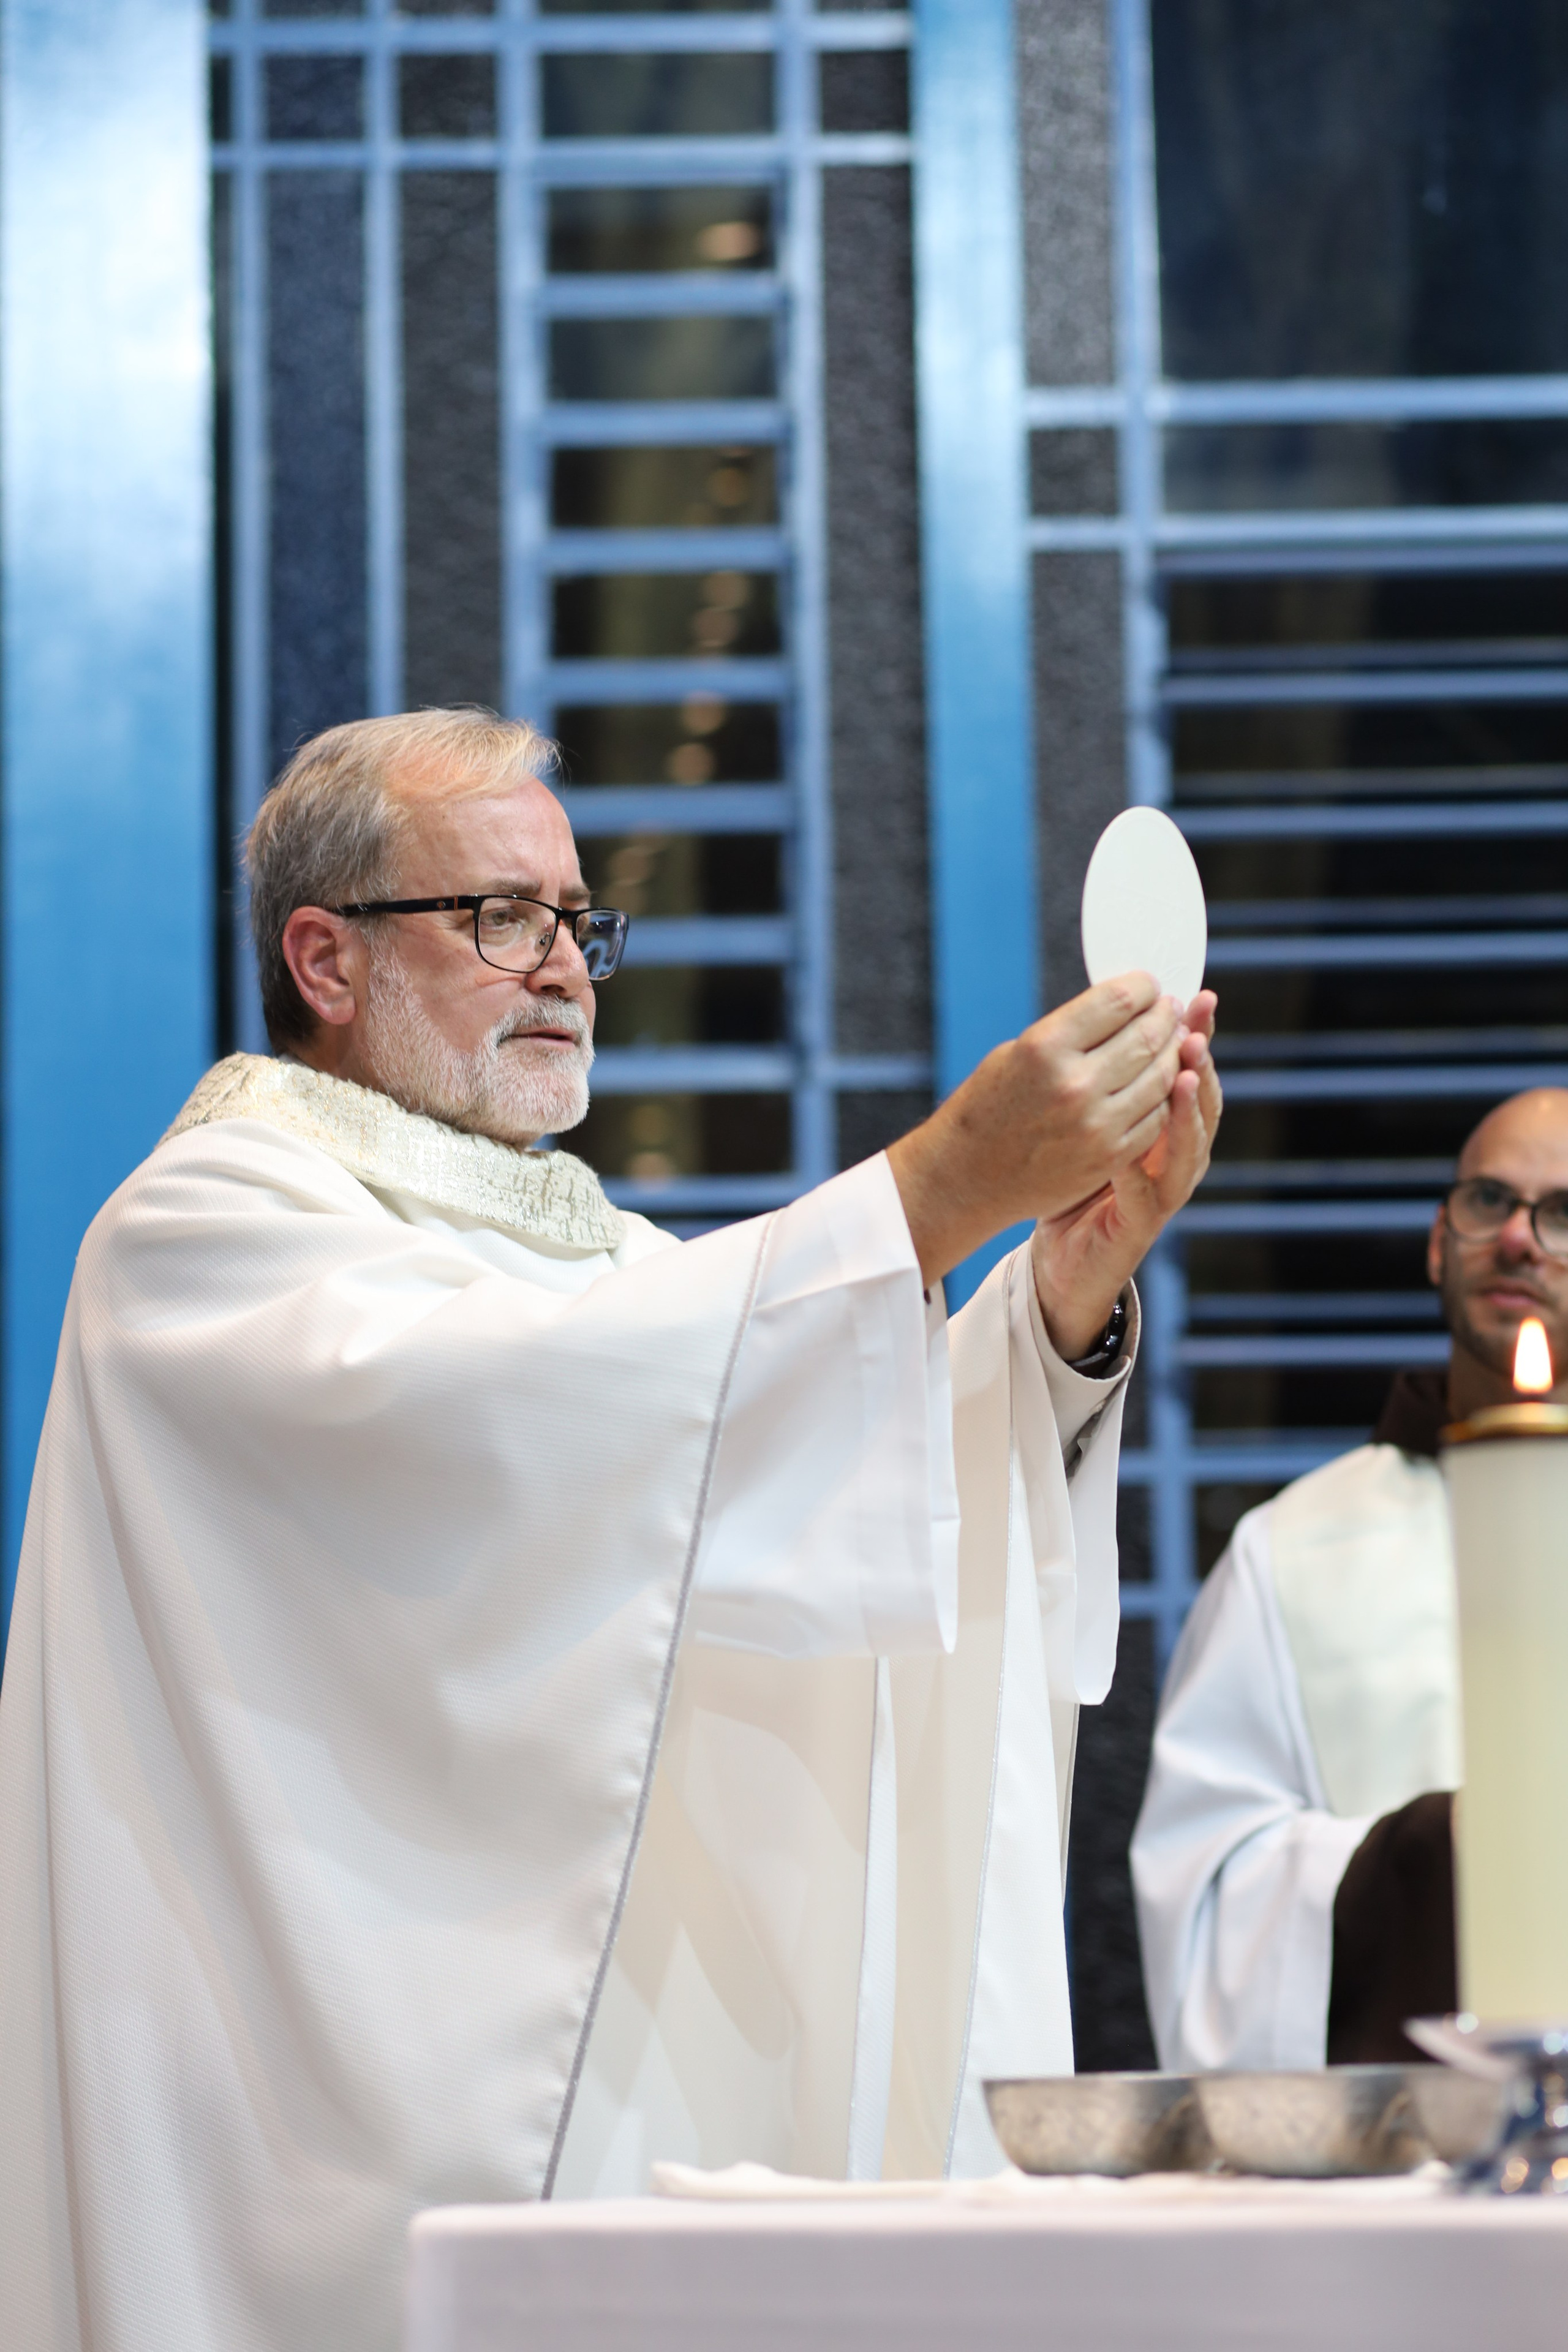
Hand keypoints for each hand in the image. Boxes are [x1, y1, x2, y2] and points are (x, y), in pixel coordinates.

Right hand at [885, 974, 1186, 1286]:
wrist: (968, 1177)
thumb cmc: (989, 1107)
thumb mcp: (1018, 1051)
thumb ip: (1073, 1030)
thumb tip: (1127, 1007)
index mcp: (1045, 1047)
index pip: (1119, 1000)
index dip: (1144, 987)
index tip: (1149, 987)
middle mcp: (1074, 1085)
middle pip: (1147, 1036)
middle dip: (1164, 1017)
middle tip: (1168, 1010)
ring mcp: (1096, 1125)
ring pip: (1162, 1076)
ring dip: (1173, 1053)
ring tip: (1170, 1042)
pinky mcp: (1109, 1156)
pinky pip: (1157, 1117)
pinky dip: (1164, 1096)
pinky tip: (1160, 1083)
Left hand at [1032, 990, 1221, 1358]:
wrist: (1062, 1259)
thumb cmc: (1071, 1181)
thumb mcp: (1089, 1121)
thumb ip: (1105, 1079)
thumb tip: (1107, 1013)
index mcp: (1166, 1125)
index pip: (1191, 1072)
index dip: (1197, 1036)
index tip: (1196, 997)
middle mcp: (1175, 1156)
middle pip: (1202, 1104)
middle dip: (1201, 1064)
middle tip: (1192, 1030)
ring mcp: (1164, 1192)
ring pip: (1190, 1148)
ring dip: (1187, 1111)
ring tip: (1182, 1076)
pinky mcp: (1142, 1223)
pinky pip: (1145, 1192)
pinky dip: (1137, 1168)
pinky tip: (1127, 1144)